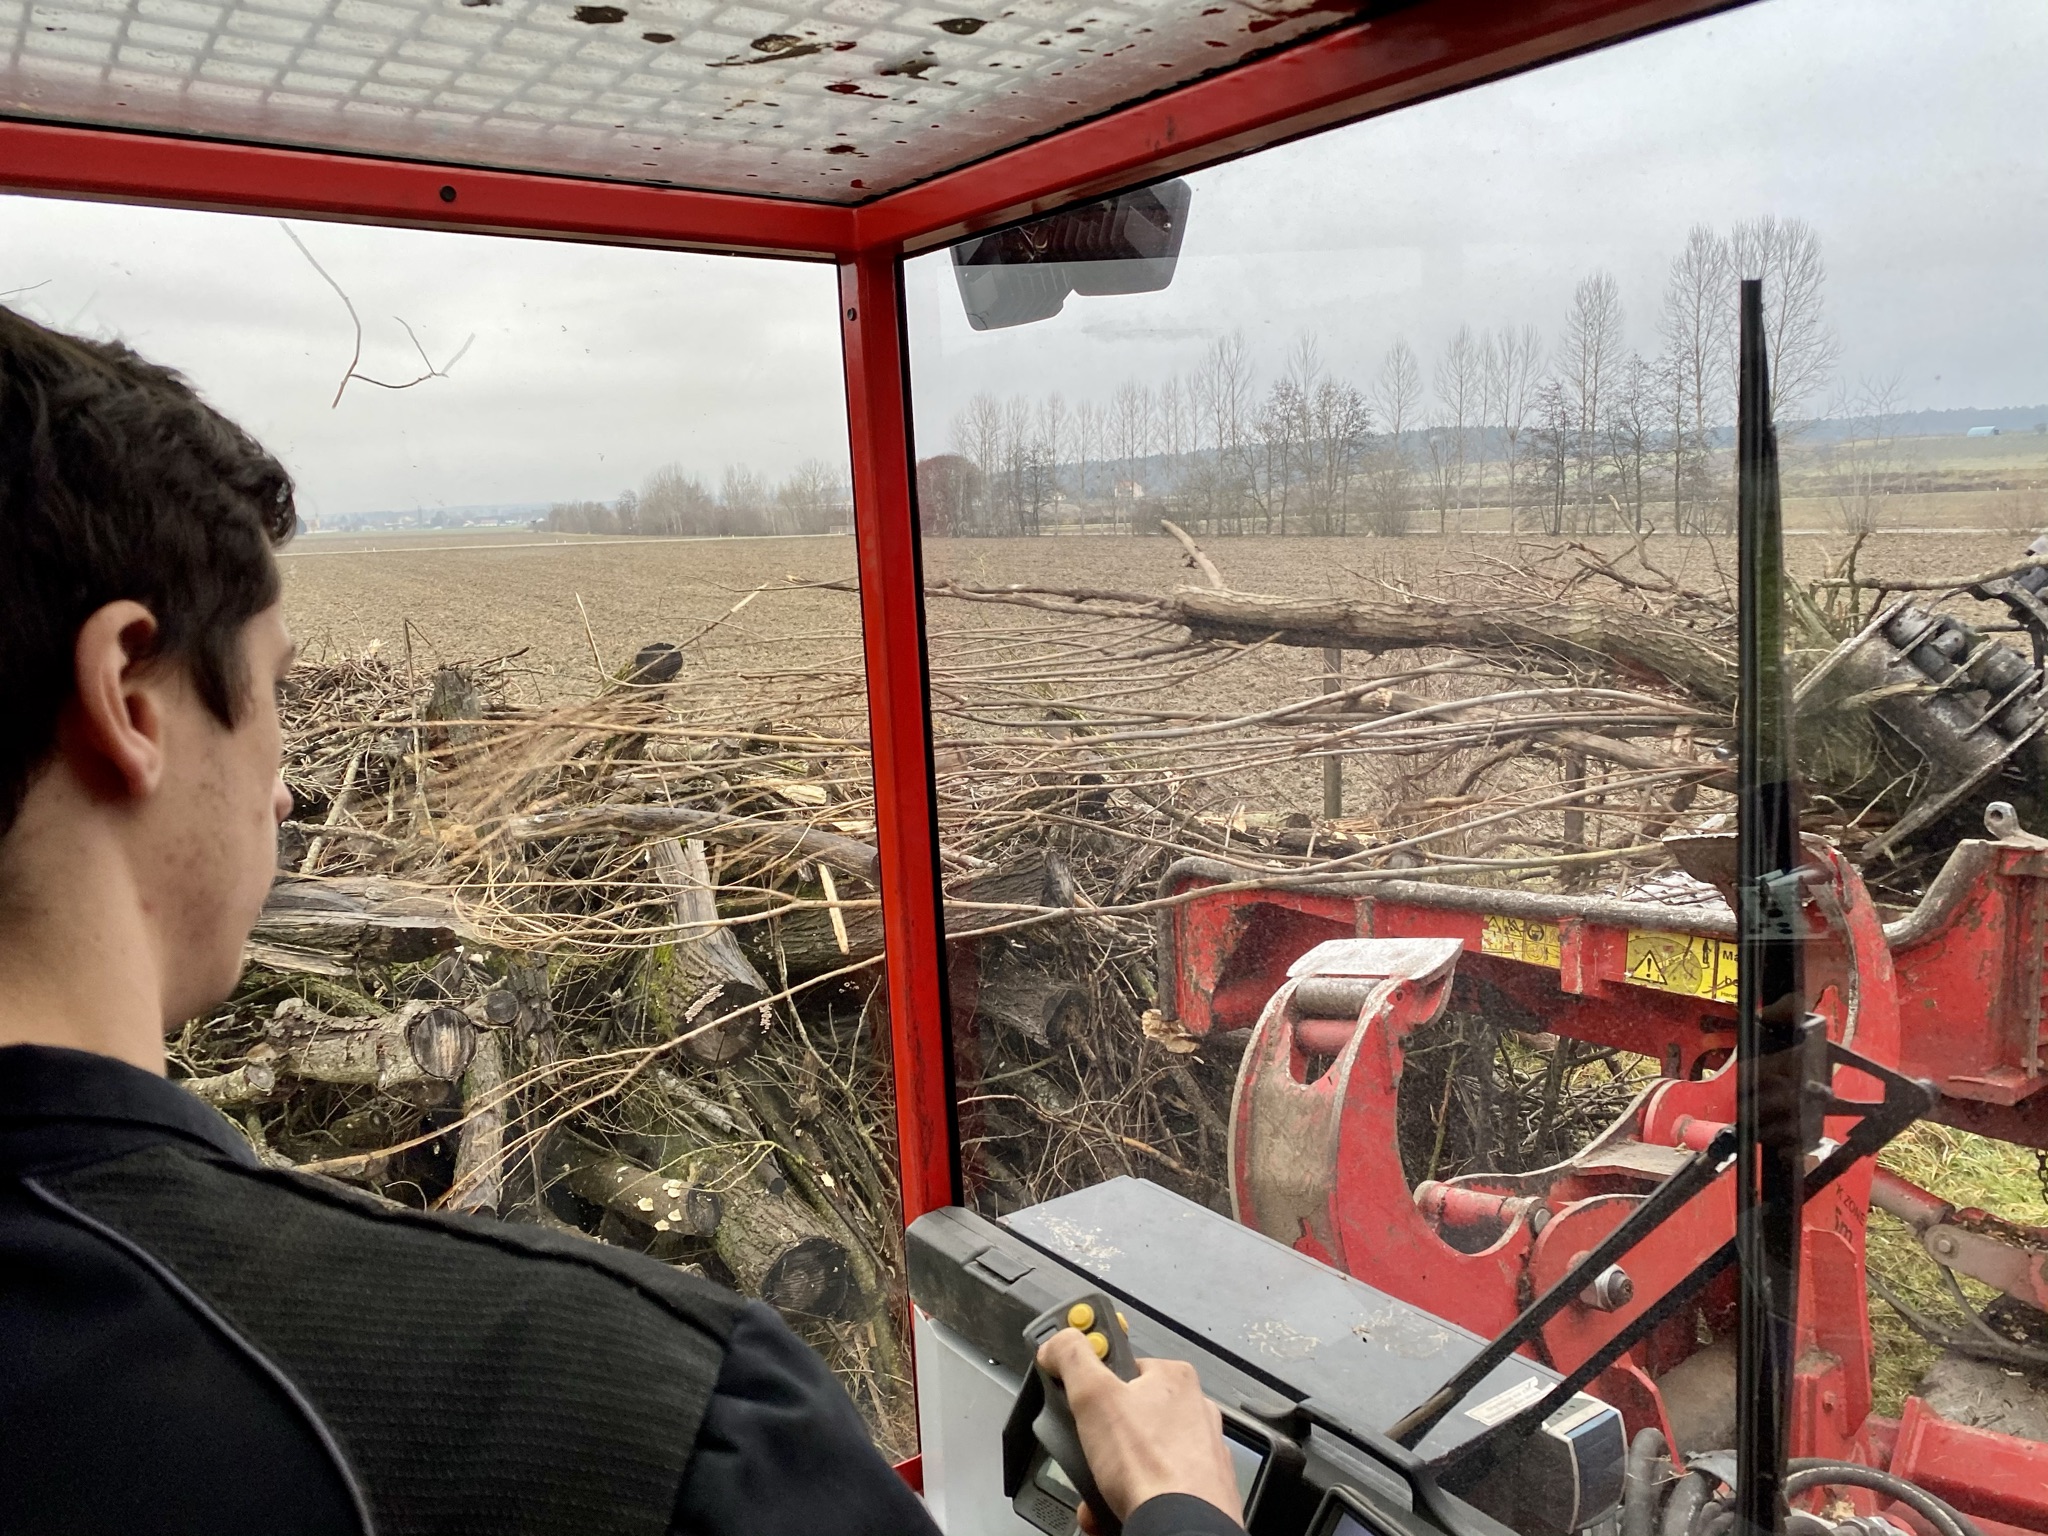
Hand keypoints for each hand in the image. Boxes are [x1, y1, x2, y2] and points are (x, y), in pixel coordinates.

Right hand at [1036, 1328, 1243, 1531]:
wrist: (1182, 1526)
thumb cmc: (1151, 1467)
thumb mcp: (1094, 1396)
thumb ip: (1072, 1358)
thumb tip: (1059, 1340)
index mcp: (1173, 1378)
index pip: (1122, 1365)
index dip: (1091, 1383)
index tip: (1074, 1395)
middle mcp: (1193, 1410)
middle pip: (1127, 1416)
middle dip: (1098, 1440)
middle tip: (1085, 1453)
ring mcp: (1198, 1451)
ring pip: (1139, 1455)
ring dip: (1111, 1472)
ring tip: (1099, 1486)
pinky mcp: (1199, 1487)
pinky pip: (1155, 1484)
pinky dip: (1132, 1495)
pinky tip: (1116, 1505)